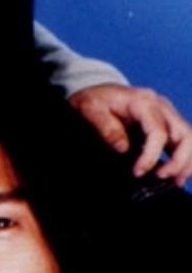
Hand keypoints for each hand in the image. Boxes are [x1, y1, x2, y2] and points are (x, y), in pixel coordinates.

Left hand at [70, 84, 191, 184]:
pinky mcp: (165, 123)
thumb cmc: (94, 100)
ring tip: (175, 181)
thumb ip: (106, 128)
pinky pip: (182, 140)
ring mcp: (166, 114)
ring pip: (188, 138)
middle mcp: (160, 107)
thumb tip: (122, 148)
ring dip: (186, 161)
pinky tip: (175, 174)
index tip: (138, 172)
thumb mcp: (90, 109)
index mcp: (143, 102)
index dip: (151, 156)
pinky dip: (182, 157)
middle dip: (178, 160)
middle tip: (162, 178)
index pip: (158, 132)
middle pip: (184, 134)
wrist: (97, 92)